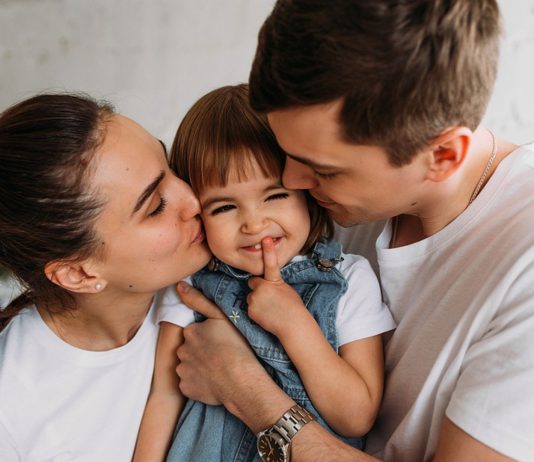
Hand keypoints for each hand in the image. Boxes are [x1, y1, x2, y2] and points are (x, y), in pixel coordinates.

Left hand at [175, 282, 257, 404]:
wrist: (241, 381)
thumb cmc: (236, 347)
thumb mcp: (221, 317)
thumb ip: (199, 300)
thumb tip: (179, 285)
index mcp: (190, 332)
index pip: (194, 332)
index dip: (207, 337)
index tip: (220, 342)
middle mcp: (181, 351)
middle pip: (189, 349)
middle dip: (200, 352)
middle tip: (219, 356)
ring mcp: (183, 371)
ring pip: (188, 366)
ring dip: (198, 368)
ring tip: (218, 370)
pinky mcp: (186, 389)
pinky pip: (190, 384)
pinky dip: (198, 384)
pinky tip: (213, 382)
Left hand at [247, 237, 310, 337]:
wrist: (293, 325)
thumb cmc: (294, 308)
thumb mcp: (287, 290)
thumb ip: (275, 284)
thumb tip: (267, 284)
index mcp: (275, 281)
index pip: (270, 263)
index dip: (268, 251)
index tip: (266, 239)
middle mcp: (262, 288)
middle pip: (253, 283)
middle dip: (258, 288)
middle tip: (270, 297)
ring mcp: (254, 299)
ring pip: (251, 296)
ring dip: (257, 300)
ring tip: (270, 309)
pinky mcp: (250, 310)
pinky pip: (250, 307)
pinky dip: (256, 311)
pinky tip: (267, 315)